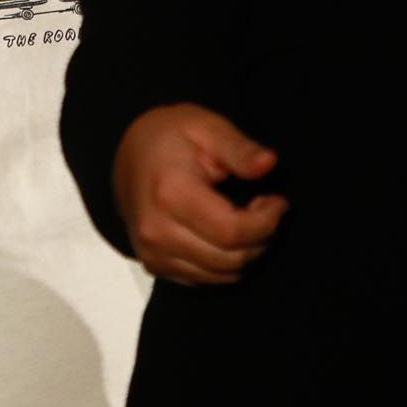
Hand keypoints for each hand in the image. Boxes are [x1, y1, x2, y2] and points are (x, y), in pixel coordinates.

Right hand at [113, 103, 285, 284]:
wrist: (128, 155)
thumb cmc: (170, 137)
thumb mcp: (207, 127)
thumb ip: (239, 148)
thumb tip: (269, 163)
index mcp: (170, 193)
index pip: (233, 232)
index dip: (267, 221)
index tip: (277, 200)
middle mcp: (157, 230)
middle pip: (231, 258)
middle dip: (261, 237)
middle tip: (264, 207)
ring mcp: (153, 252)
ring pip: (221, 275)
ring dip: (245, 252)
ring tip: (245, 219)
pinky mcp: (154, 264)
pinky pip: (204, 279)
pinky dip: (225, 263)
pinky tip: (224, 233)